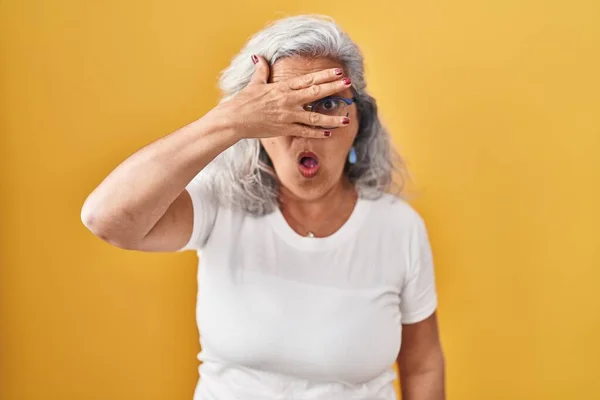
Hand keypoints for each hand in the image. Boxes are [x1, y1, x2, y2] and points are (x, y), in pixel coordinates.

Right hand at [216, 55, 351, 139]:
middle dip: (334, 88)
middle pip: (316, 93)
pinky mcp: (284, 129)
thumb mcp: (254, 83)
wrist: (234, 120)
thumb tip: (259, 58)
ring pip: (315, 116)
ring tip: (347, 119)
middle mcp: (288, 100)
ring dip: (332, 118)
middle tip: (349, 84)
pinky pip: (305, 131)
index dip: (325, 75)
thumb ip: (261, 71)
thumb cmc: (243, 101)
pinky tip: (329, 132)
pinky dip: (317, 132)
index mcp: (283, 87)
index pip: (308, 79)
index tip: (338, 71)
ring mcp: (288, 116)